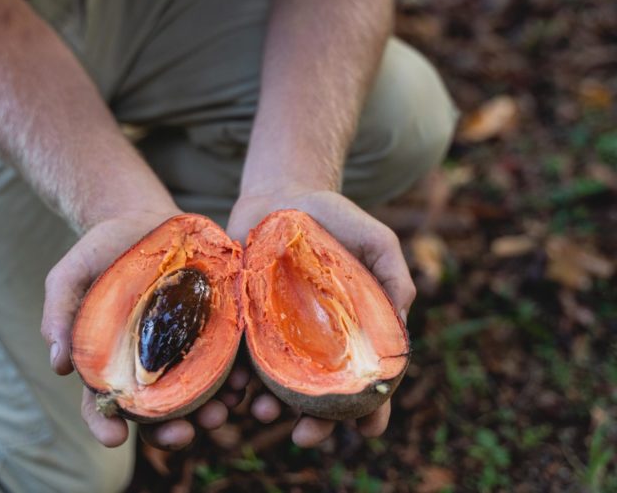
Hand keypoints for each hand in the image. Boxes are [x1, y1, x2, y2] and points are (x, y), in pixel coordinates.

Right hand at [41, 207, 248, 449]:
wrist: (141, 218)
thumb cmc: (100, 251)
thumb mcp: (71, 275)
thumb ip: (60, 314)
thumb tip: (58, 366)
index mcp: (112, 361)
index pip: (105, 404)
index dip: (105, 425)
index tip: (113, 438)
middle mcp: (150, 363)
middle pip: (159, 411)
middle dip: (171, 430)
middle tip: (184, 435)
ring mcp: (184, 347)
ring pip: (197, 392)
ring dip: (210, 409)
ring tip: (220, 412)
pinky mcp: (214, 327)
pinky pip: (226, 358)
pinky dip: (235, 374)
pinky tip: (241, 381)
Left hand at [227, 189, 415, 446]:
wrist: (280, 194)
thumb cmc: (334, 218)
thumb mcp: (375, 241)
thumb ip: (393, 279)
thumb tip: (399, 332)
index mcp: (350, 332)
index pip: (363, 382)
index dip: (369, 411)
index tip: (368, 431)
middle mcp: (312, 342)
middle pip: (317, 396)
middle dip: (314, 424)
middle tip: (304, 437)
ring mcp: (275, 335)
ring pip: (274, 386)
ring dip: (270, 408)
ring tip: (263, 414)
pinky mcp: (242, 321)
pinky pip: (237, 356)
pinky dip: (234, 380)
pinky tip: (231, 391)